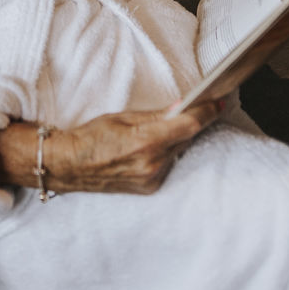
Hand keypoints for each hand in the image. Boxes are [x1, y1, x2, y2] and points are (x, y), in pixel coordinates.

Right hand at [0, 100, 220, 195]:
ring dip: (179, 137)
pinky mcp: (150, 188)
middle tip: (204, 105)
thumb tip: (181, 106)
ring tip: (176, 123)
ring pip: (178, 152)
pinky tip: (160, 142)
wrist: (69, 165)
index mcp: (145, 143)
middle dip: (193, 122)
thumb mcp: (122, 117)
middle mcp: (152, 165)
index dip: (206, 112)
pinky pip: (168, 164)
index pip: (186, 125)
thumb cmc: (91, 135)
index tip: (219, 102)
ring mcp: (152, 179)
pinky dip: (168, 151)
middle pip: (185, 139)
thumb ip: (154, 115)